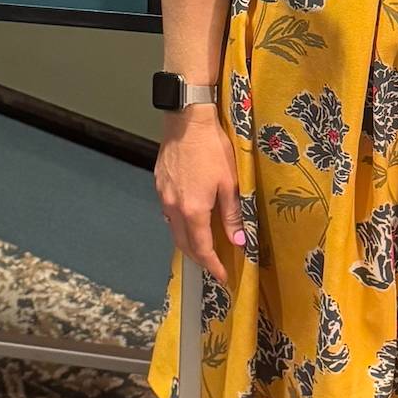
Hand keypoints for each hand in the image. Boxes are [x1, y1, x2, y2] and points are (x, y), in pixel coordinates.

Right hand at [153, 109, 245, 288]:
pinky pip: (169, 213)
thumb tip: (238, 241)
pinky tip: (190, 219)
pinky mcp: (159, 184)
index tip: (223, 277)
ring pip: (174, 229)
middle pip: (184, 244)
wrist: (187, 120)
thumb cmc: (212, 148)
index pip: (202, 249)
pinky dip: (180, 224)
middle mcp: (173, 208)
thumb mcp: (229, 183)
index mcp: (192, 210)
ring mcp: (163, 196)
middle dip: (199, 258)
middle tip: (215, 265)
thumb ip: (232, 215)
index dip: (213, 265)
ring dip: (188, 242)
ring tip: (204, 245)